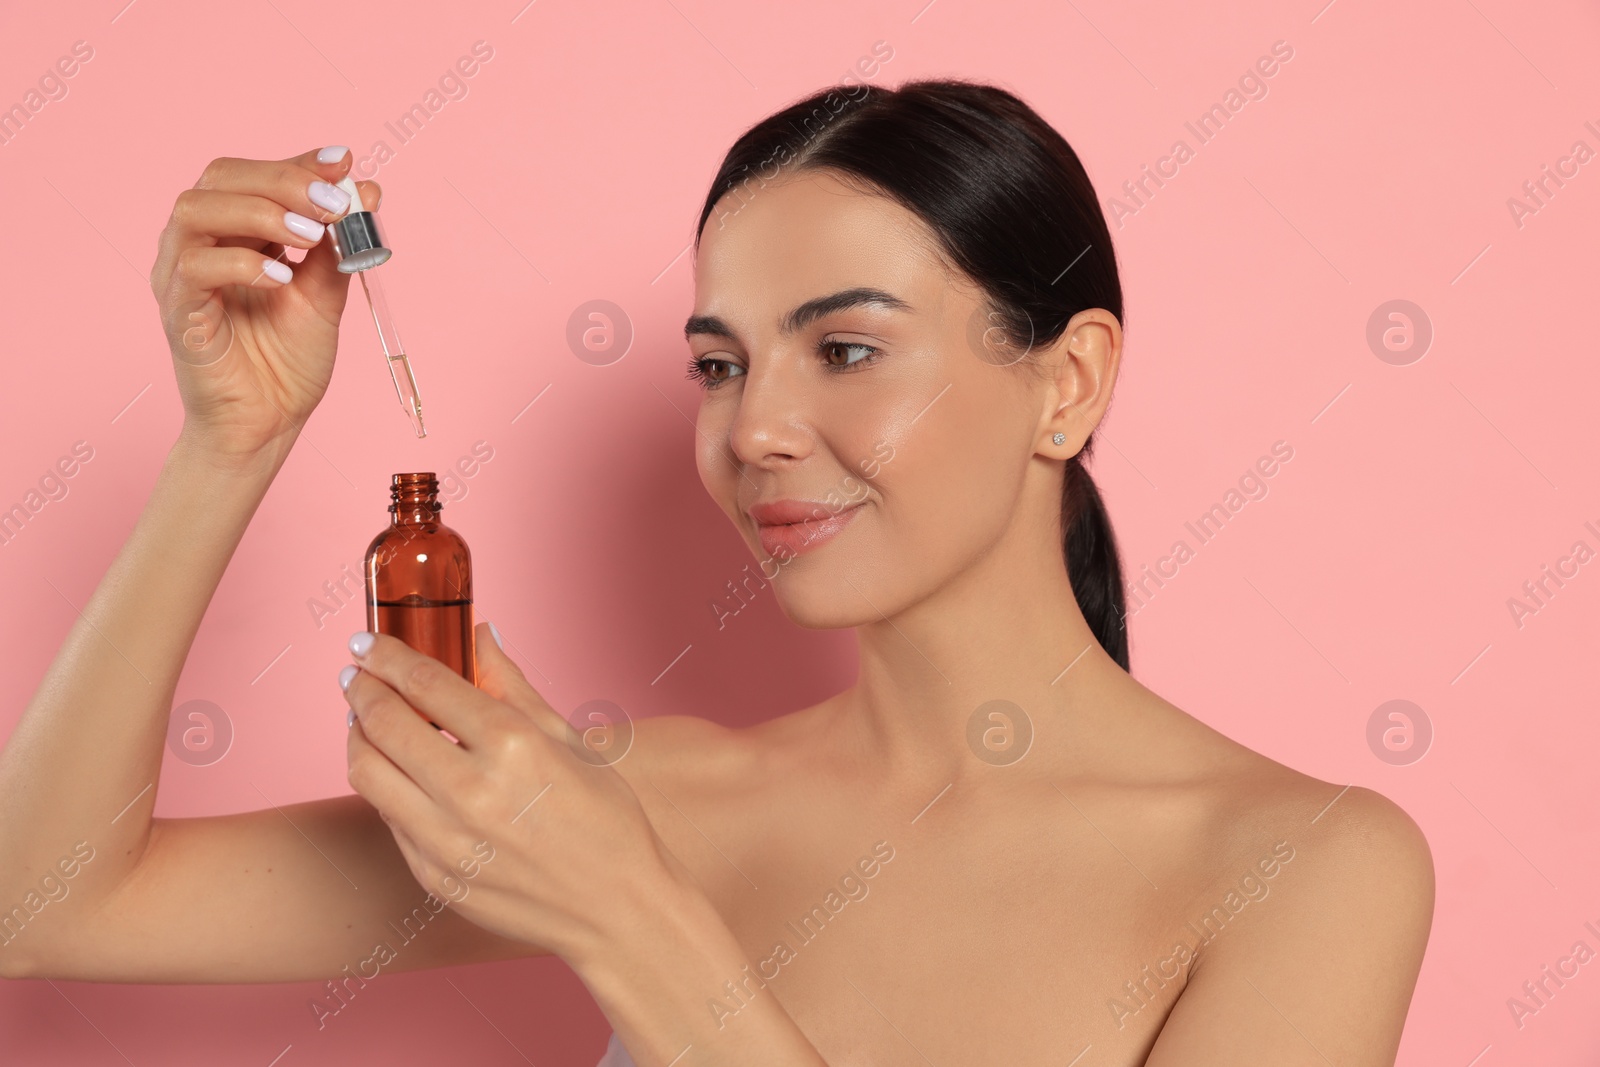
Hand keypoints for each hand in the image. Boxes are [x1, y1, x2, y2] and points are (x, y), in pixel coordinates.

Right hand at [149, 147, 380, 464]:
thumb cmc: (287, 361)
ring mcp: (181, 275)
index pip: (255, 173)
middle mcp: (199, 243)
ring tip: (309, 235)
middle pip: (221, 178)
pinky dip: (242, 263)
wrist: (268, 423)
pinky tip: (282, 276)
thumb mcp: (324, 293)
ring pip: (196, 211)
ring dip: (259, 212)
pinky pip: (195, 269)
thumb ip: (339, 244)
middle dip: (283, 180)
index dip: (298, 162)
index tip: (343, 161)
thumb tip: (367, 188)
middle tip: (333, 202)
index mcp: (233, 232)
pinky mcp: (178, 311)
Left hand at [338, 624, 685, 963]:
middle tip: (357, 675)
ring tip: (365, 721)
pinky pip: (388, 819)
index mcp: (513, 745)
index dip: (386, 655)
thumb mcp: (569, 740)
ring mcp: (447, 840)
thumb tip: (479, 635)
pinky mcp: (433, 877)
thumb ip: (513, 685)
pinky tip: (399, 772)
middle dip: (361, 688)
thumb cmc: (605, 819)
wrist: (618, 908)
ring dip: (357, 736)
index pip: (425, 682)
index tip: (367, 642)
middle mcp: (473, 791)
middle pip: (383, 722)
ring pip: (367, 772)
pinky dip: (385, 786)